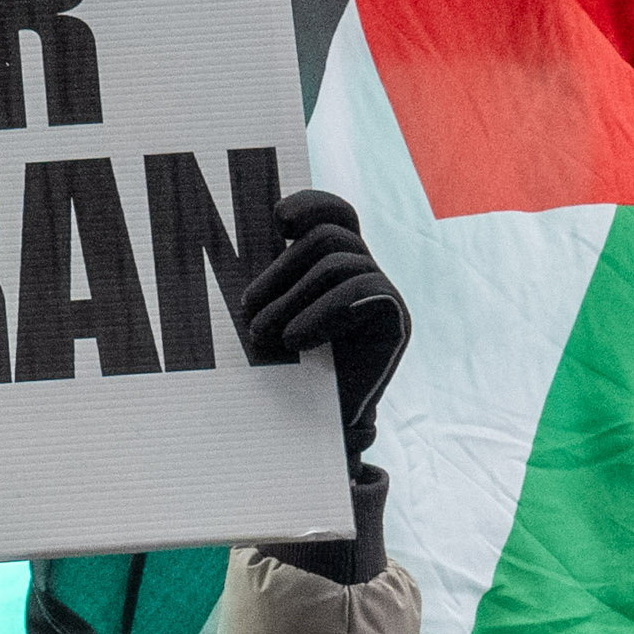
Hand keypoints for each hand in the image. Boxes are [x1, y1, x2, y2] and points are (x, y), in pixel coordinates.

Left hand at [234, 187, 406, 457]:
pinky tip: (295, 340)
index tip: (277, 221)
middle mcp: (366, 272)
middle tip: (247, 309)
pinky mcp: (396, 320)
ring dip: (292, 297)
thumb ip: (271, 282)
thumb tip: (238, 245)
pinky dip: (322, 313)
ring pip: (338, 263)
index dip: (311, 204)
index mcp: (338, 262)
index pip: (336, 214)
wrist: (319, 429)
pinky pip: (362, 292)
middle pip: (328, 238)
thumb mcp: (272, 316)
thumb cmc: (286, 372)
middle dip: (280, 270)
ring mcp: (384, 294)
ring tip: (264, 333)